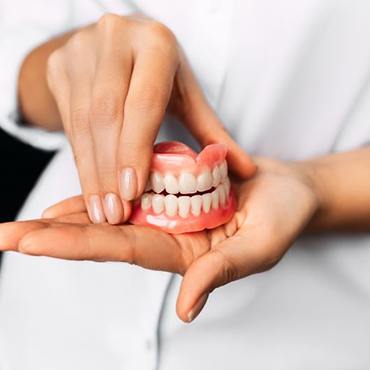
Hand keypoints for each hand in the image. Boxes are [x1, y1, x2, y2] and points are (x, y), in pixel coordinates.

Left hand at [0, 158, 317, 321]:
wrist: (287, 191)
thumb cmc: (281, 219)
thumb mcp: (259, 248)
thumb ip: (222, 272)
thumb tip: (187, 310)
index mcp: (183, 253)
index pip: (120, 249)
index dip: (74, 245)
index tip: (28, 244)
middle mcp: (167, 233)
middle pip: (103, 234)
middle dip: (53, 236)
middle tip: (5, 236)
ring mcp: (169, 209)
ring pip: (112, 211)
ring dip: (69, 213)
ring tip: (24, 220)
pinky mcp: (174, 186)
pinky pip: (133, 186)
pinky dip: (104, 185)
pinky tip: (77, 187)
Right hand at [45, 13, 254, 224]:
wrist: (116, 46)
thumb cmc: (159, 74)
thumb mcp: (187, 95)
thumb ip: (213, 132)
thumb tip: (247, 171)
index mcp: (156, 43)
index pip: (144, 102)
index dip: (136, 149)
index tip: (133, 192)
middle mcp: (115, 39)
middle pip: (107, 115)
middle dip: (110, 170)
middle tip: (116, 213)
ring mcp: (81, 50)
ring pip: (82, 122)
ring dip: (92, 173)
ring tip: (102, 210)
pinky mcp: (59, 65)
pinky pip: (68, 122)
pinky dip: (81, 160)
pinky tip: (91, 188)